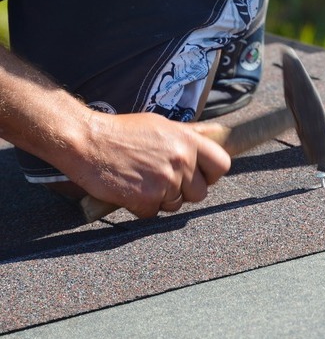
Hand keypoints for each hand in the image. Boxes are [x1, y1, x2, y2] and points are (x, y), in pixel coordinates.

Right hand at [58, 112, 230, 217]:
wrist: (88, 141)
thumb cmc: (122, 131)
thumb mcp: (161, 125)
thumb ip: (186, 138)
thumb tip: (210, 141)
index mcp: (188, 141)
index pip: (222, 164)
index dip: (212, 174)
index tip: (202, 176)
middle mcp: (181, 161)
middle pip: (200, 193)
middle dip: (185, 191)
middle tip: (165, 180)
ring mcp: (164, 182)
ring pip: (176, 205)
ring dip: (162, 198)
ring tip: (143, 180)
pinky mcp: (146, 200)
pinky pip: (154, 213)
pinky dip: (142, 206)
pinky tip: (131, 189)